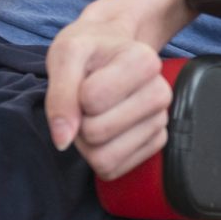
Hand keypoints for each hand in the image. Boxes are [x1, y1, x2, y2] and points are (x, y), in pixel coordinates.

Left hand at [44, 7, 172, 179]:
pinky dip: (99, 155)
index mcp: (145, 61)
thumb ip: (59, 95)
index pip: (91, 99)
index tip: (82, 78)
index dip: (74, 94)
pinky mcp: (155, 144)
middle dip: (78, 122)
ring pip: (106, 158)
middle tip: (82, 102)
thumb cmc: (87, 51)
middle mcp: (160, 93)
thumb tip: (63, 141)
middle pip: (97, 133)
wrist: (110, 49)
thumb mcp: (65, 56)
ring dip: (86, 143)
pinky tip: (105, 130)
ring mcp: (160, 121)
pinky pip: (114, 169)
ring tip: (93, 115)